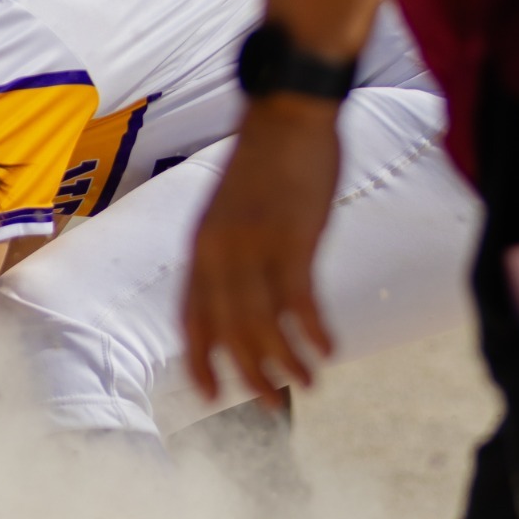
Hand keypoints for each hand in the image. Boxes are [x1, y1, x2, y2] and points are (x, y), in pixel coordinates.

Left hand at [184, 96, 341, 402]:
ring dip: (284, 362)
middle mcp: (218, 253)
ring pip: (261, 324)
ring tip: (306, 385)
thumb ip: (233, 252)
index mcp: (200, 247)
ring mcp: (252, 247)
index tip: (211, 394)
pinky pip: (297, 302)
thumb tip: (250, 291)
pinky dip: (311, 332)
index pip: (191, 318)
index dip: (200, 360)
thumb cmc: (267, 159)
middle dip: (248, 375)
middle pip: (227, 332)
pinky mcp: (291, 240)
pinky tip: (327, 351)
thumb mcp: (233, 211)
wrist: (287, 112)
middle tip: (271, 406)